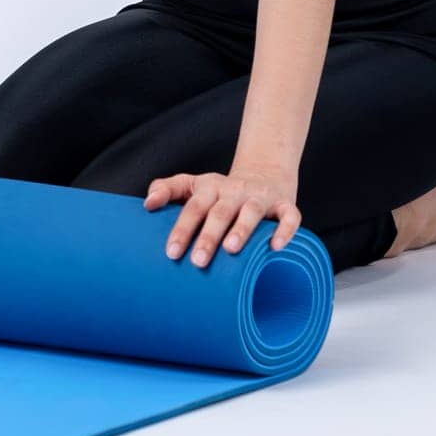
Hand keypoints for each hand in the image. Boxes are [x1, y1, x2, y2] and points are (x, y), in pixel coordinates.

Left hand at [143, 164, 301, 266]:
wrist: (265, 173)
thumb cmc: (221, 191)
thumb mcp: (193, 185)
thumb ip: (167, 189)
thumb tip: (146, 204)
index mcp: (209, 188)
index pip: (192, 207)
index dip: (182, 229)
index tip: (171, 252)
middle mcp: (234, 191)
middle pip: (219, 212)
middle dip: (208, 236)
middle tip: (197, 261)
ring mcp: (260, 197)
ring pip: (251, 212)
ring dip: (241, 229)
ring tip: (230, 250)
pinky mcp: (285, 204)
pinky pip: (289, 216)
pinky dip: (284, 230)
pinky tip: (275, 247)